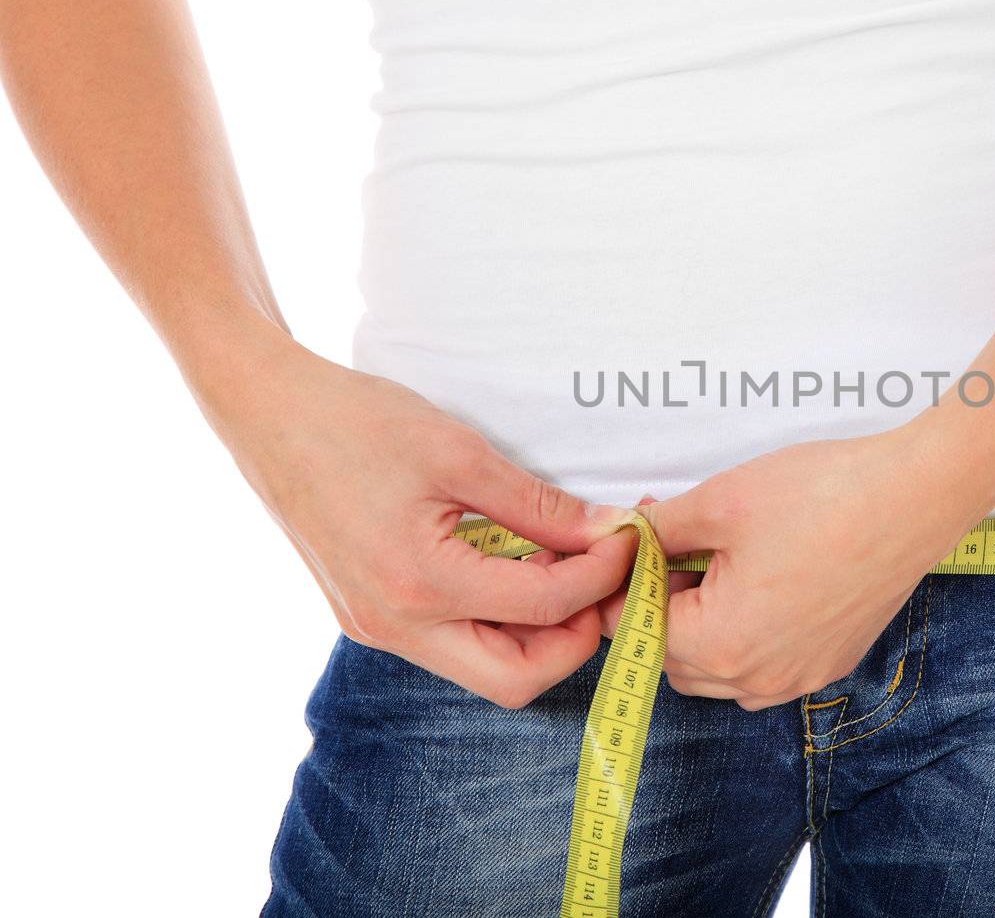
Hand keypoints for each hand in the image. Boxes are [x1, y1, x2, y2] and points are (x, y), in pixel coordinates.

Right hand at [203, 337, 635, 707]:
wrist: (267, 413)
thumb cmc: (356, 421)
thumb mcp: (460, 454)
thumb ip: (538, 505)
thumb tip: (604, 532)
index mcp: (419, 583)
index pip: (543, 608)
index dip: (600, 577)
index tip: (629, 541)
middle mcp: (395, 624)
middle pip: (513, 679)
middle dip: (572, 640)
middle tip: (602, 583)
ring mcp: (376, 628)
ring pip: (481, 668)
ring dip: (535, 633)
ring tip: (563, 568)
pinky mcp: (368, 616)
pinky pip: (450, 642)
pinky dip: (495, 619)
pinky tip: (516, 567)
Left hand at [640, 425, 981, 709]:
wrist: (914, 496)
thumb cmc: (821, 495)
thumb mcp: (720, 501)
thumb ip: (659, 529)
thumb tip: (625, 537)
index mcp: (723, 644)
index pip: (639, 631)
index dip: (629, 583)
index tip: (637, 544)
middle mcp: (760, 679)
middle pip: (675, 660)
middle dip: (663, 608)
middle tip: (676, 547)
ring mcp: (800, 677)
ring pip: (719, 673)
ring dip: (702, 629)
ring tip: (718, 563)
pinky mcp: (831, 663)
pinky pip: (765, 670)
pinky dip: (747, 637)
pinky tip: (761, 582)